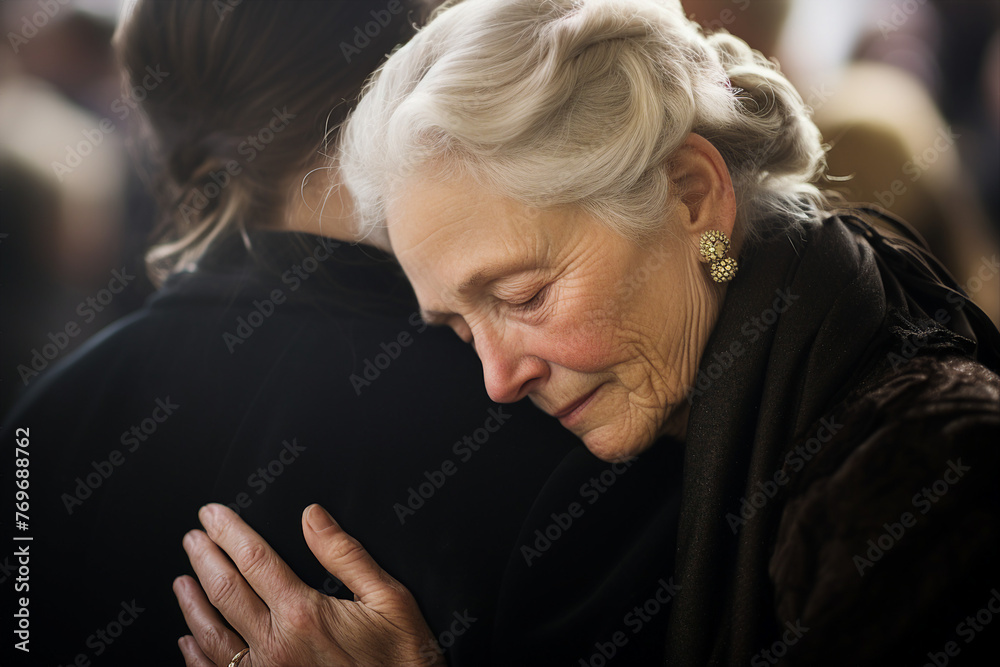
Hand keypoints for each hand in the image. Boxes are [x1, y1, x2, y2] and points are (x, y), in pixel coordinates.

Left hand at [173, 503, 444, 666]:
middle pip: (225, 592)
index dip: (229, 533)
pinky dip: (197, 657)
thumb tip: (312, 518)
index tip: (212, 515)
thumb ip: (345, 555)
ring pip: (212, 636)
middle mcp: (277, 646)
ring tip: (182, 582)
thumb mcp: (388, 598)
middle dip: (205, 560)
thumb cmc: (402, 660)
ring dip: (192, 605)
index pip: (254, 560)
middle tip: (192, 538)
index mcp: (304, 614)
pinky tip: (188, 642)